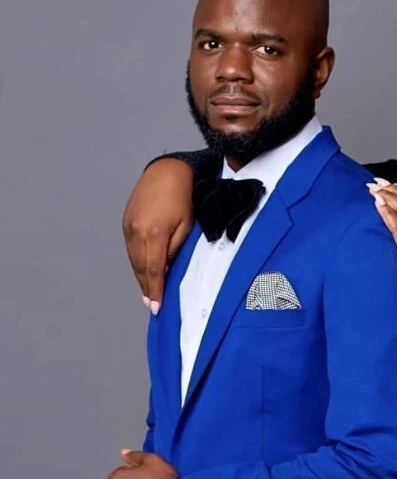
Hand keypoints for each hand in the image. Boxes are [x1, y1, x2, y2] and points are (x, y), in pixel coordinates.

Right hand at [122, 158, 194, 314]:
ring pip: (134, 260)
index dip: (155, 290)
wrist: (167, 171)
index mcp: (154, 233)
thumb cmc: (184, 197)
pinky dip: (137, 263)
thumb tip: (167, 270)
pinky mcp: (126, 222)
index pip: (154, 270)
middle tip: (152, 306)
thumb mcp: (187, 226)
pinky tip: (143, 273)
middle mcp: (137, 231)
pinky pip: (131, 249)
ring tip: (147, 295)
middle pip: (141, 268)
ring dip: (141, 278)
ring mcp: (128, 226)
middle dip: (147, 289)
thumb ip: (176, 250)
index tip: (157, 307)